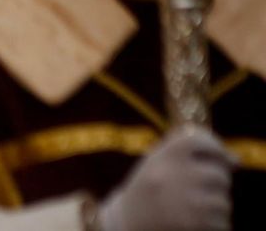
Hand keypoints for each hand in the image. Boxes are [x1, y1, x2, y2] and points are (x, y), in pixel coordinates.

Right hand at [98, 126, 234, 230]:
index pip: (199, 140)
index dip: (217, 147)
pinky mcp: (194, 223)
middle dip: (217, 184)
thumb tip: (235, 160)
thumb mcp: (157, 161)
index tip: (225, 158)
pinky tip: (195, 223)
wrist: (127, 222)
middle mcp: (175, 174)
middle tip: (201, 191)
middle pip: (219, 175)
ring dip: (215, 208)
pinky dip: (214, 225)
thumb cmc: (148, 190)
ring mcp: (186, 200)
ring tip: (193, 209)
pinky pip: (222, 223)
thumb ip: (188, 154)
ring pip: (223, 202)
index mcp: (163, 156)